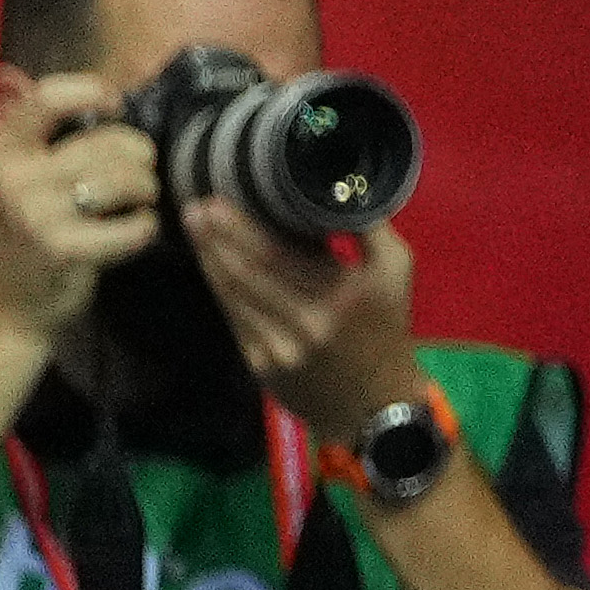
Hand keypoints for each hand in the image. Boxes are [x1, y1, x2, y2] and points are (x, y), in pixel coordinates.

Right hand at [0, 74, 159, 331]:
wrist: (9, 298)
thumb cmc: (28, 224)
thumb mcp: (21, 170)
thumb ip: (45, 131)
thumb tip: (88, 89)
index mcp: (4, 147)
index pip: (47, 98)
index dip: (90, 91)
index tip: (115, 103)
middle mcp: (14, 176)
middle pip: (107, 143)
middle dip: (139, 155)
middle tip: (141, 169)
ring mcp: (36, 214)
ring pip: (125, 181)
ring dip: (146, 189)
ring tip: (140, 198)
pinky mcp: (64, 250)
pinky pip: (134, 226)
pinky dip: (146, 227)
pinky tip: (137, 229)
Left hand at [190, 197, 421, 427]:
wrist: (375, 405)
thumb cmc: (387, 328)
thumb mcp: (396, 272)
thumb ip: (368, 227)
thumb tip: (334, 183)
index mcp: (341, 296)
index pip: (277, 255)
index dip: (240, 228)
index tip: (216, 201)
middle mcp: (305, 324)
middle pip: (246, 273)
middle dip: (215, 238)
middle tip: (193, 208)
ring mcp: (278, 349)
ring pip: (231, 295)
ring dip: (209, 260)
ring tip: (194, 230)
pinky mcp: (260, 366)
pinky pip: (232, 318)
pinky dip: (219, 288)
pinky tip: (210, 265)